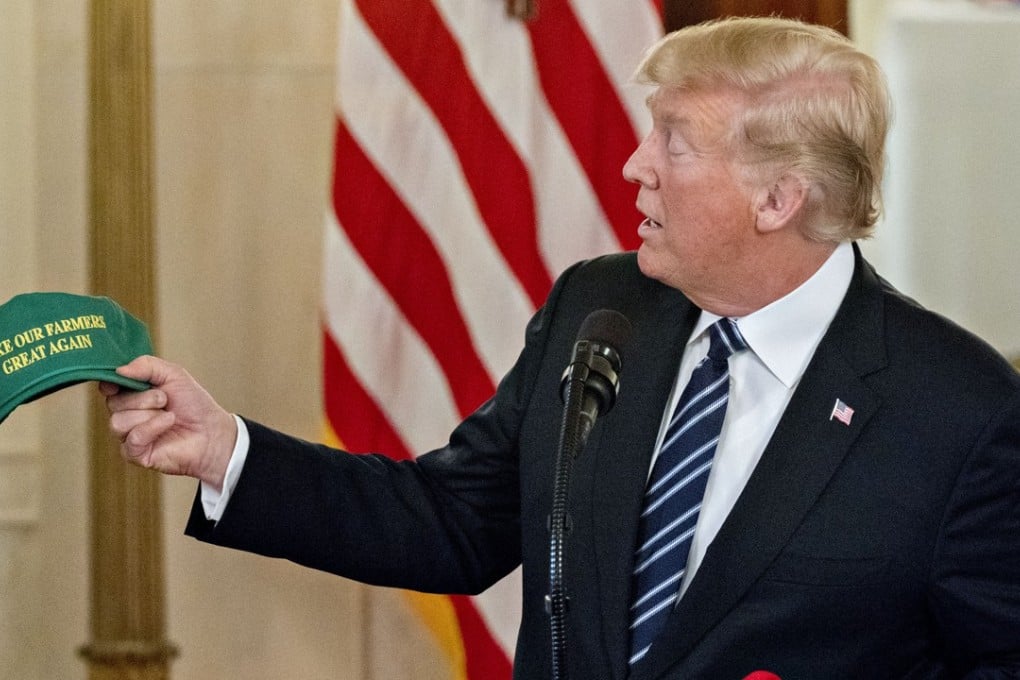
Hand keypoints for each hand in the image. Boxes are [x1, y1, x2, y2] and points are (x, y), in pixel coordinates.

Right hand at [100, 355, 236, 490]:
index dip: (112, 382)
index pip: (107, 386)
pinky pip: (132, 438)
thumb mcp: (173, 374)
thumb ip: (146, 365)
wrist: (212, 431)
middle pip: (113, 403)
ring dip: (149, 414)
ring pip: (118, 422)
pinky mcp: (136, 454)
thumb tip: (119, 370)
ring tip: (170, 414)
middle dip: (143, 398)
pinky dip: (153, 427)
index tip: (124, 378)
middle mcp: (126, 415)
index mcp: (131, 395)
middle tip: (165, 399)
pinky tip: (169, 423)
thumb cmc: (194, 404)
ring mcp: (129, 436)